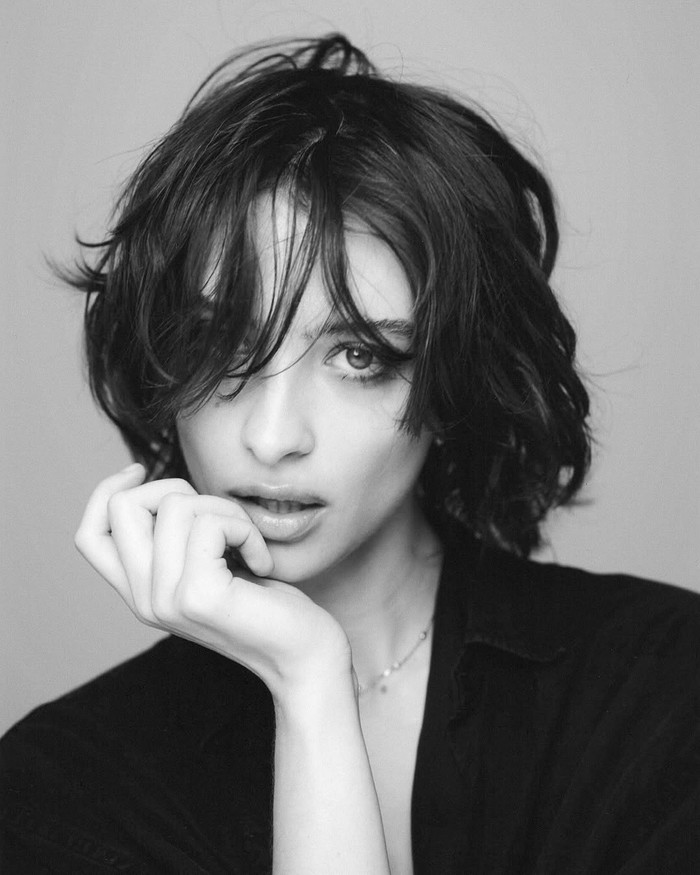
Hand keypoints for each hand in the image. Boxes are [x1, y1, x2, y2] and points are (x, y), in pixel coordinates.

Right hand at [74, 463, 350, 698]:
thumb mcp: (210, 563)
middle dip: (179, 489)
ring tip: (248, 543)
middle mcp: (143, 600)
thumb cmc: (267, 602)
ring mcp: (165, 601)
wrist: (303, 656)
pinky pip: (209, 523)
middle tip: (223, 519)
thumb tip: (157, 483)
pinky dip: (244, 528)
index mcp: (140, 592)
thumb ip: (175, 537)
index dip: (107, 492)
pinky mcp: (197, 597)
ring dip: (225, 510)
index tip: (142, 471)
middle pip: (124, 507)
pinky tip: (261, 560)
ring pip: (173, 506)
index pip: (90, 534)